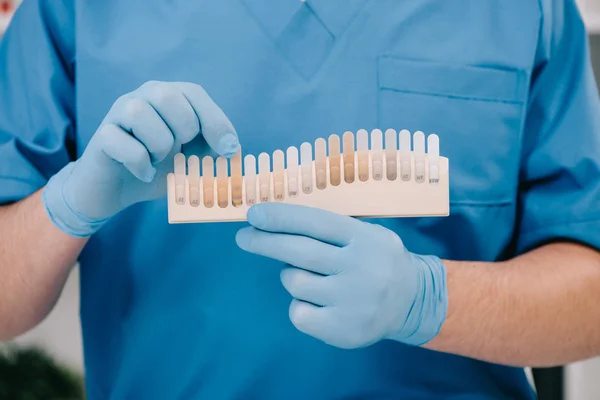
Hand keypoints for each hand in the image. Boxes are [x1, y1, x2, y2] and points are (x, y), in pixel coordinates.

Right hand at [43, 81, 238, 236]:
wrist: (115, 190)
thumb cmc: (157, 167)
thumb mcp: (191, 157)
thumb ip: (211, 149)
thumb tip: (231, 148)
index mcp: (168, 98)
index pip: (194, 92)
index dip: (215, 120)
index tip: (228, 149)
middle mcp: (141, 97)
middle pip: (167, 95)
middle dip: (183, 128)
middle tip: (180, 151)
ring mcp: (118, 114)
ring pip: (140, 113)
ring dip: (159, 145)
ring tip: (158, 160)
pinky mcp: (101, 137)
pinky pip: (123, 144)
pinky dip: (140, 164)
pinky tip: (144, 173)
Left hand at [236, 203, 447, 348]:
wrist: (412, 301)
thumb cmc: (377, 260)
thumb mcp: (366, 233)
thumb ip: (331, 228)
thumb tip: (276, 219)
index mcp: (364, 238)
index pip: (315, 222)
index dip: (281, 216)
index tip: (253, 214)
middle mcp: (360, 267)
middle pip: (299, 251)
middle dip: (264, 242)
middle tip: (244, 237)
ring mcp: (352, 301)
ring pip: (295, 282)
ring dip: (291, 276)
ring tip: (312, 277)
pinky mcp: (343, 329)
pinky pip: (299, 313)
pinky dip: (300, 305)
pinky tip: (319, 303)